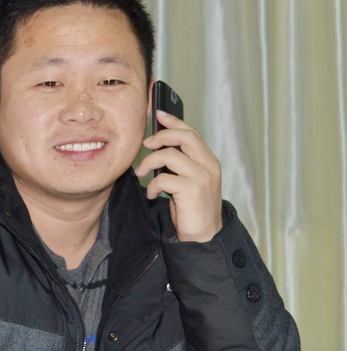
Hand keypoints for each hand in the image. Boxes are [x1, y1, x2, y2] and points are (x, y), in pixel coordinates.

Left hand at [135, 110, 221, 241]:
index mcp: (208, 161)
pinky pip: (164, 178)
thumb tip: (157, 146)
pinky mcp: (193, 190)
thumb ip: (180, 163)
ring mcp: (202, 177)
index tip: (158, 114)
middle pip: (184, 137)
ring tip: (141, 173)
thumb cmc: (191, 208)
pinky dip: (152, 185)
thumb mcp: (188, 180)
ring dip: (149, 162)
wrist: (204, 236)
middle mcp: (209, 165)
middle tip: (145, 144)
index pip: (191, 133)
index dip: (174, 121)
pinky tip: (151, 194)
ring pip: (170, 155)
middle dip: (160, 136)